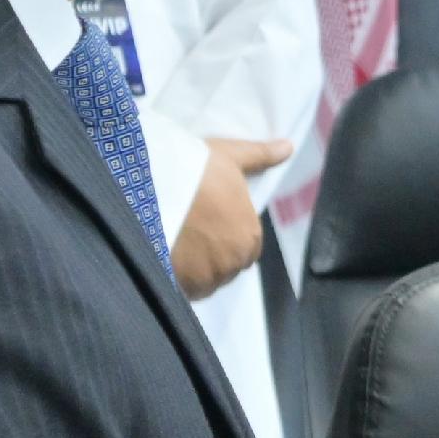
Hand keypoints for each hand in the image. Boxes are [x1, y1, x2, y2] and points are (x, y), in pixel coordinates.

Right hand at [170, 135, 290, 297]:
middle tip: (187, 232)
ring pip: (202, 280)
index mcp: (250, 237)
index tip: (205, 222)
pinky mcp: (179, 288)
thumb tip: (288, 147)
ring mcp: (205, 280)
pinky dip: (175, 279)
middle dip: (209, 255)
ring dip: (192, 270)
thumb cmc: (194, 170)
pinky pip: (182, 290)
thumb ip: (260, 156)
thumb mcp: (229, 156)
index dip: (224, 235)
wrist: (150, 188)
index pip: (244, 246)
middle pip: (224, 266)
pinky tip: (163, 258)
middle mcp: (233, 264)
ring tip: (172, 244)